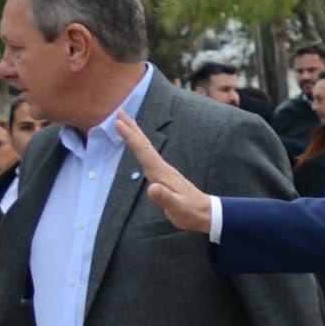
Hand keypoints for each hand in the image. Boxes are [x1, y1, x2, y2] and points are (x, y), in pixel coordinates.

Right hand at [113, 113, 215, 232]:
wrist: (206, 213)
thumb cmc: (190, 211)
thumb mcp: (176, 207)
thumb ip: (164, 198)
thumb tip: (151, 188)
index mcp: (161, 173)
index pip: (143, 151)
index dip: (130, 137)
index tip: (118, 122)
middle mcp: (162, 168)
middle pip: (144, 144)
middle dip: (132, 128)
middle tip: (120, 112)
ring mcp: (164, 170)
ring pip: (147, 148)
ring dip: (135, 135)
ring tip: (126, 124)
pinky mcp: (165, 175)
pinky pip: (149, 156)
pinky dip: (141, 147)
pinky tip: (140, 148)